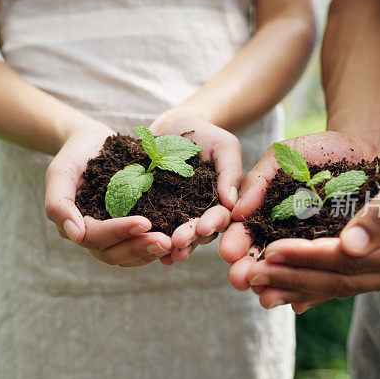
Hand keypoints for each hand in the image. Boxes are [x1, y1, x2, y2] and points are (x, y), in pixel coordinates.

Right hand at [45, 124, 172, 266]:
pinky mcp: (130, 227)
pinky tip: (177, 237)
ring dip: (151, 252)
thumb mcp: (61, 172)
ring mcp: (113, 235)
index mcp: (76, 226)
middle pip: (114, 254)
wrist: (92, 142)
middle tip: (166, 241)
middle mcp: (94, 236)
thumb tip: (75, 236)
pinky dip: (157, 245)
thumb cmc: (74, 155)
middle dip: (140, 248)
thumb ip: (59, 203)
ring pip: (130, 256)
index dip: (119, 232)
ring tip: (175, 243)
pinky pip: (142, 244)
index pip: (96, 237)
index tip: (144, 222)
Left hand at [149, 109, 242, 264]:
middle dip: (190, 238)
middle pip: (199, 233)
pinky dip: (153, 241)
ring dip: (173, 246)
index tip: (203, 227)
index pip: (220, 216)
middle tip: (178, 241)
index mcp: (221, 201)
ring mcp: (179, 215)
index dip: (212, 223)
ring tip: (165, 252)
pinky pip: (156, 229)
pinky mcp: (156, 213)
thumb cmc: (202, 134)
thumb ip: (230, 171)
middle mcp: (202, 213)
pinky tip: (147, 250)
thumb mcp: (223, 145)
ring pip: (179, 236)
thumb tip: (232, 203)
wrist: (170, 127)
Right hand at [220, 131, 379, 301]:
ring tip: (263, 295)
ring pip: (289, 272)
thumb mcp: (285, 156)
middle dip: (248, 269)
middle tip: (239, 279)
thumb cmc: (321, 149)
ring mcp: (311, 248)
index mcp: (264, 213)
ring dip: (274, 285)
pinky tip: (299, 304)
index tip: (227, 252)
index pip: (244, 232)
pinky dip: (311, 293)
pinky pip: (324, 277)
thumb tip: (237, 213)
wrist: (367, 149)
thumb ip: (259, 180)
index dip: (234, 242)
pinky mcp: (338, 258)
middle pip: (261, 257)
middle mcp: (283, 235)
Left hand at [233, 142, 379, 312]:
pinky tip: (284, 294)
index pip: (350, 260)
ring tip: (257, 289)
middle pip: (339, 280)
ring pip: (338, 286)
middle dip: (291, 277)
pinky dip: (312, 288)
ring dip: (295, 288)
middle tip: (248, 276)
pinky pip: (343, 283)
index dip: (308, 256)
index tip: (270, 252)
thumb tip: (350, 245)